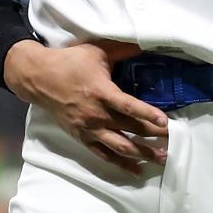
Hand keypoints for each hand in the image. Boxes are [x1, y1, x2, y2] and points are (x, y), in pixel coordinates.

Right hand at [4, 39, 168, 174]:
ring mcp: (88, 128)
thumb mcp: (95, 51)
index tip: (166, 122)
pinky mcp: (81, 136)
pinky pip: (103, 154)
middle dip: (154, 135)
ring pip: (120, 146)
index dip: (147, 114)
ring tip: (162, 157)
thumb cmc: (68, 62)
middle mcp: (96, 113)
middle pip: (130, 128)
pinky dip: (121, 164)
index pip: (128, 106)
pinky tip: (137, 170)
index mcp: (101, 91)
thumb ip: (122, 49)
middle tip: (174, 139)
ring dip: (143, 153)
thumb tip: (146, 42)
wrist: (37, 78)